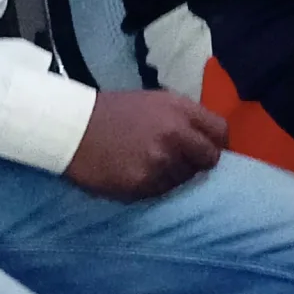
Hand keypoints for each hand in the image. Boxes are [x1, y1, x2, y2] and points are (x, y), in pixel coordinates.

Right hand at [64, 90, 228, 200]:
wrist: (72, 128)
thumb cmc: (114, 112)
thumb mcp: (155, 102)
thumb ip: (184, 118)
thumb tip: (209, 139)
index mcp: (179, 109)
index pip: (220, 131)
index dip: (216, 142)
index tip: (208, 148)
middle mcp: (175, 134)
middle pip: (210, 158)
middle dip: (199, 161)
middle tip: (181, 160)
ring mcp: (160, 161)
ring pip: (185, 178)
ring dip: (173, 173)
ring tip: (148, 162)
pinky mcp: (144, 183)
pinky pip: (162, 191)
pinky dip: (154, 185)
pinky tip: (135, 171)